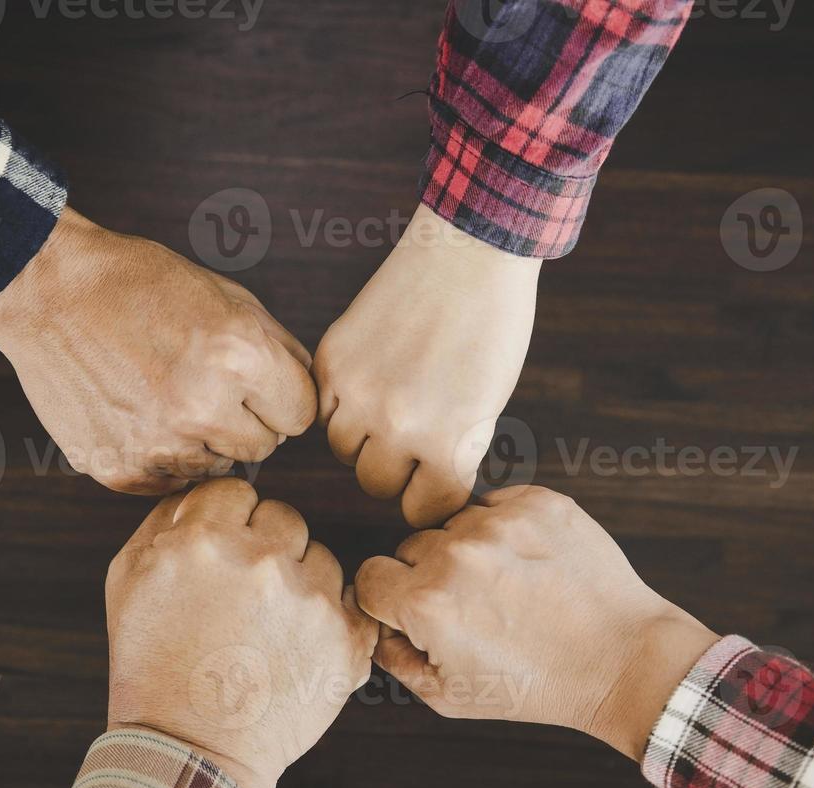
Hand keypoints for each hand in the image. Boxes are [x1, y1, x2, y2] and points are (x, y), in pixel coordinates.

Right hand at [0, 208, 316, 493]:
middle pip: (265, 446)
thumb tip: (310, 404)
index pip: (301, 415)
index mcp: (238, 355)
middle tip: (205, 384)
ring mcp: (157, 444)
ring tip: (166, 393)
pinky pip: (171, 481)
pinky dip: (163, 455)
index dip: (281, 395)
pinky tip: (138, 412)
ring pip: (218, 467)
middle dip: (246, 419)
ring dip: (204, 440)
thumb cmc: (141, 286)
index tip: (255, 381)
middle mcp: (201, 406)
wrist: (47, 292)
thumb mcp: (228, 297)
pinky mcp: (120, 468)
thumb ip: (280, 351)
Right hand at [105, 478, 378, 787]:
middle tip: (242, 600)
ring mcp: (310, 599)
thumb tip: (205, 493)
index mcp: (205, 539)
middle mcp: (262, 560)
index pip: (236, 492)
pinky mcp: (346, 638)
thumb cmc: (152, 666)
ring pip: (321, 558)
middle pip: (284, 518)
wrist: (190, 751)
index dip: (226, 524)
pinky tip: (298, 646)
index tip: (219, 560)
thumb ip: (165, 521)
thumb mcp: (126, 580)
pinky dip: (331, 620)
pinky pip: (351, 601)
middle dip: (265, 548)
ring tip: (267, 631)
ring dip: (301, 583)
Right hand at [313, 204, 539, 526]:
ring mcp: (358, 390)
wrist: (469, 253)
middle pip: (377, 484)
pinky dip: (340, 405)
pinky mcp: (332, 358)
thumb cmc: (493, 328)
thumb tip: (422, 491)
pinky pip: (321, 409)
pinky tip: (368, 382)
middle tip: (415, 438)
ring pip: (343, 450)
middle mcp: (395, 424)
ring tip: (390, 406)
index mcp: (446, 443)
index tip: (435, 481)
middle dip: (397, 470)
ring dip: (364, 438)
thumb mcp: (488, 406)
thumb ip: (453, 455)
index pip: (423, 509)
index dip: (431, 497)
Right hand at [355, 485, 718, 760]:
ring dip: (468, 551)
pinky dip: (506, 530)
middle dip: (429, 576)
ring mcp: (500, 523)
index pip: (369, 578)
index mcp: (426, 604)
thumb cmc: (537, 686)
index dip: (389, 601)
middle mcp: (456, 555)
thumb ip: (397, 661)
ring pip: (454, 525)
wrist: (622, 658)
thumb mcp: (451, 697)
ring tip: (509, 589)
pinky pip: (496, 505)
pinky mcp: (538, 502)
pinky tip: (530, 566)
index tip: (417, 614)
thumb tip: (378, 628)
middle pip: (409, 548)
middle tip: (474, 609)